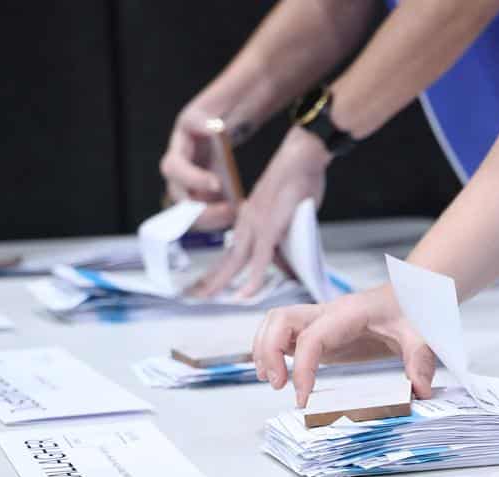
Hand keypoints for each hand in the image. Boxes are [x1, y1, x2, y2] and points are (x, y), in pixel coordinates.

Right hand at [160, 101, 245, 229]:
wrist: (218, 128)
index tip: (217, 183)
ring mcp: (190, 190)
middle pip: (180, 201)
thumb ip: (204, 120)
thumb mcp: (205, 111)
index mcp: (177, 152)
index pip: (174, 169)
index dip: (192, 178)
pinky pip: (208, 216)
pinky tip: (241, 213)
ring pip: (193, 214)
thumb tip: (212, 127)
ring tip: (238, 214)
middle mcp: (179, 176)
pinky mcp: (204, 199)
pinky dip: (223, 218)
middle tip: (230, 210)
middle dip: (202, 210)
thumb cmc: (210, 119)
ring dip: (214, 219)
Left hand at [191, 126, 330, 298]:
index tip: (209, 284)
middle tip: (195, 296)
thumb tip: (286, 266)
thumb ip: (285, 241)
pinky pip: (260, 258)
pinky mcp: (270, 226)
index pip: (232, 250)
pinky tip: (246, 294)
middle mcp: (248, 222)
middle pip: (228, 258)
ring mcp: (257, 224)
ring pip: (237, 260)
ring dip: (223, 281)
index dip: (220, 269)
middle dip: (211, 279)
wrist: (302, 156)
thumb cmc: (299, 181)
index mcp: (249, 219)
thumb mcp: (289, 215)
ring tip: (209, 298)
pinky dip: (254, 279)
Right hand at [253, 285, 436, 406]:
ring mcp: (318, 320)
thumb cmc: (412, 310)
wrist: (411, 295)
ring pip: (274, 323)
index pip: (312, 337)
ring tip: (273, 381)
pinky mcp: (317, 330)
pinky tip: (279, 374)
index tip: (303, 398)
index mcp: (348, 313)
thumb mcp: (422, 334)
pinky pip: (284, 334)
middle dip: (268, 351)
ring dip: (264, 349)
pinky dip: (272, 351)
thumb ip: (420, 360)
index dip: (302, 368)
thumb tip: (420, 391)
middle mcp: (326, 312)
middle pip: (279, 319)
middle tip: (277, 385)